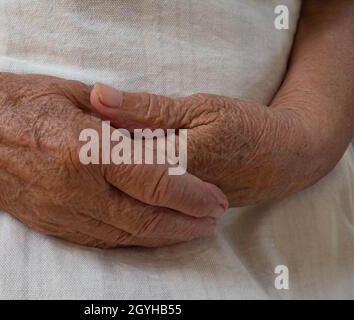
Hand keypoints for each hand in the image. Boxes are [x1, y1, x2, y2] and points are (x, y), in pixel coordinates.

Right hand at [0, 70, 227, 247]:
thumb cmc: (15, 103)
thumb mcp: (71, 95)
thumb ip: (115, 117)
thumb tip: (149, 129)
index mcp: (84, 150)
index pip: (154, 180)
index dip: (192, 192)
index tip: (214, 198)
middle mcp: (75, 190)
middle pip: (146, 218)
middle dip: (187, 222)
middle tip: (212, 218)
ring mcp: (61, 213)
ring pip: (126, 237)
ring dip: (164, 236)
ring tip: (191, 229)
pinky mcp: (51, 225)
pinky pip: (101, 241)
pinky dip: (133, 241)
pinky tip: (150, 235)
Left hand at [89, 83, 328, 206]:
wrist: (285, 159)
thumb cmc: (246, 128)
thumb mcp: (199, 107)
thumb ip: (146, 108)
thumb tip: (98, 96)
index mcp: (179, 161)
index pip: (118, 157)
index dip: (92, 144)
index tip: (76, 130)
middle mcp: (174, 195)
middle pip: (119, 183)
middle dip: (94, 168)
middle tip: (79, 151)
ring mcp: (178, 210)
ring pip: (129, 199)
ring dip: (107, 183)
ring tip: (92, 168)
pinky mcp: (181, 216)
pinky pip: (144, 207)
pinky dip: (126, 193)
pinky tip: (112, 183)